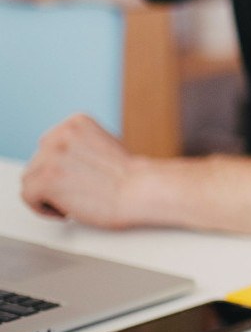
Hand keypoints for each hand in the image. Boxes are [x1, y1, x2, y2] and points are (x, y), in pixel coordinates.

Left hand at [21, 114, 143, 228]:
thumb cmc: (129, 176)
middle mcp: (61, 133)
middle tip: (76, 191)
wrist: (141, 189)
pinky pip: (28, 196)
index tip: (76, 179)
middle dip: (54, 180)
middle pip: (36, 162)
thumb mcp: (103, 145)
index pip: (48, 145)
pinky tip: (66, 209)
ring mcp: (52, 155)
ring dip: (48, 194)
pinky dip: (43, 208)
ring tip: (72, 201)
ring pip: (30, 180)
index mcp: (76, 121)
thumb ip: (78, 146)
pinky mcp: (46, 179)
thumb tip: (60, 162)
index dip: (61, 167)